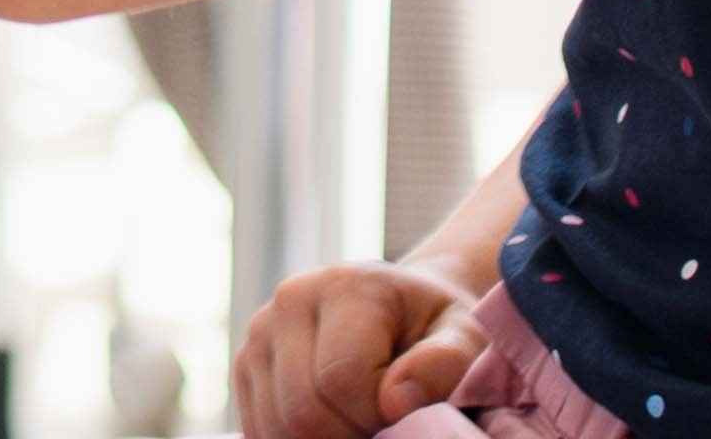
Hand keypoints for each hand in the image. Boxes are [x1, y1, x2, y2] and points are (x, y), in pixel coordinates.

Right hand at [234, 256, 486, 438]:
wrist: (401, 305)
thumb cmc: (435, 326)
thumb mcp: (464, 335)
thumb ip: (445, 364)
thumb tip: (396, 402)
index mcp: (344, 287)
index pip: (340, 379)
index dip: (378, 417)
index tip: (407, 411)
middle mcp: (289, 302)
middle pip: (302, 410)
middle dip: (350, 436)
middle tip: (384, 427)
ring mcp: (259, 333)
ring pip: (276, 427)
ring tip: (361, 423)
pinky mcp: (246, 364)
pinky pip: (259, 430)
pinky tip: (333, 425)